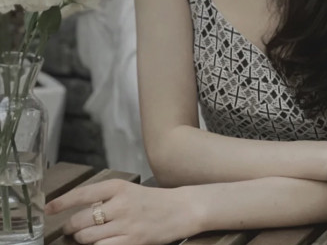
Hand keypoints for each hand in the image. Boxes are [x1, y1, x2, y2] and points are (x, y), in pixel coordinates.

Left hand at [45, 179, 201, 244]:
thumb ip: (106, 199)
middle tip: (71, 229)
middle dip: (71, 227)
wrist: (180, 210)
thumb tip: (80, 211)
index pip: (82, 193)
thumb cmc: (152, 201)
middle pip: (81, 220)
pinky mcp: (131, 242)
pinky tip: (99, 243)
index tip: (47, 209)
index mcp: (118, 187)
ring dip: (82, 240)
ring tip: (87, 237)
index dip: (61, 202)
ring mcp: (125, 225)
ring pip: (88, 237)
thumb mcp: (129, 191)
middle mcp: (120, 204)